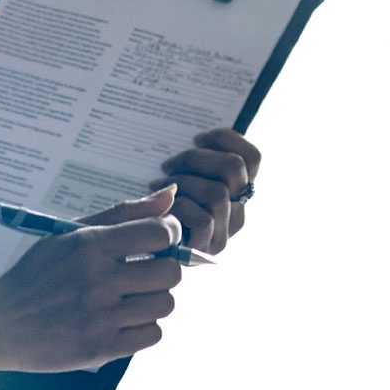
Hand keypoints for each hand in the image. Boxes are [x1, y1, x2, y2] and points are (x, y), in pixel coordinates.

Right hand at [0, 188, 186, 372]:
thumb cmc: (37, 273)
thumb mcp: (70, 233)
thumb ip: (123, 213)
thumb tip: (170, 195)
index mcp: (91, 245)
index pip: (160, 233)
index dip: (170, 235)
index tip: (161, 241)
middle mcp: (98, 280)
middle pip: (170, 272)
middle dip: (165, 270)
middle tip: (146, 273)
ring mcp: (100, 317)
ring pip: (165, 305)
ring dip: (154, 300)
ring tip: (132, 298)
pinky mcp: (101, 348)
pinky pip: (153, 335)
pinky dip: (144, 328)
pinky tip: (124, 320)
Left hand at [159, 128, 262, 254]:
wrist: (136, 245)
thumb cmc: (155, 206)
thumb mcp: (179, 176)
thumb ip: (196, 162)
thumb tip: (198, 140)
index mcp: (235, 192)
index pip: (253, 158)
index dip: (227, 139)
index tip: (196, 139)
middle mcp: (237, 212)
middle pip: (236, 168)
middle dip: (198, 158)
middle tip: (169, 164)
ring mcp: (224, 233)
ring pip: (218, 192)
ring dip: (184, 183)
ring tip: (159, 185)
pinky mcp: (207, 250)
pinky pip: (203, 219)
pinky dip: (180, 208)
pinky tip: (163, 209)